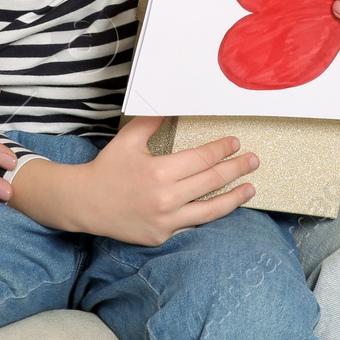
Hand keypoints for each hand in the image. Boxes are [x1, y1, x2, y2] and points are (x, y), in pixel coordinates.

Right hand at [11, 115, 260, 245]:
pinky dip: (210, 215)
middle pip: (211, 181)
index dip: (222, 150)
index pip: (202, 159)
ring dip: (234, 198)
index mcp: (159, 171)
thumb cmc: (108, 168)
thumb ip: (152, 121)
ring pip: (210, 210)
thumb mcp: (128, 140)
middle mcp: (166, 198)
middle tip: (253, 160)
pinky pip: (192, 224)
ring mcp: (165, 221)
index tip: (235, 143)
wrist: (85, 204)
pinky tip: (223, 206)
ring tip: (251, 188)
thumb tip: (172, 103)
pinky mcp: (162, 236)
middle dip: (236, 169)